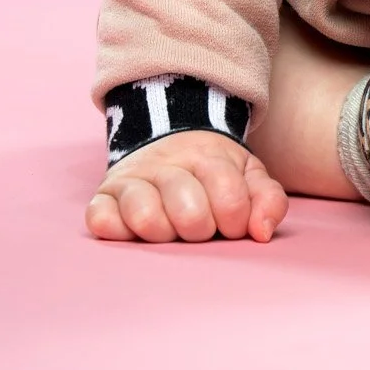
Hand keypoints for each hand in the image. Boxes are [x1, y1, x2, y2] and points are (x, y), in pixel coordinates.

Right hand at [86, 131, 287, 243]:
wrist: (167, 136)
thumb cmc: (212, 173)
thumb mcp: (247, 176)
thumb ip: (268, 199)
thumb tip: (263, 232)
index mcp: (207, 157)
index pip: (229, 197)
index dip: (236, 219)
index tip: (231, 223)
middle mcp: (166, 165)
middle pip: (190, 213)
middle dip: (202, 229)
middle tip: (200, 227)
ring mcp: (132, 180)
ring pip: (146, 216)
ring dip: (164, 233)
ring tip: (170, 231)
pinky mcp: (103, 197)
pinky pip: (101, 219)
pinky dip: (117, 230)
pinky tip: (134, 231)